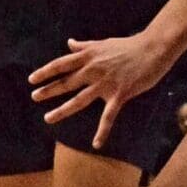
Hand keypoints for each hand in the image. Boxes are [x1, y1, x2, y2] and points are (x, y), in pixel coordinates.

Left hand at [29, 31, 171, 147]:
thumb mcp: (102, 43)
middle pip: (66, 83)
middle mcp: (92, 71)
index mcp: (87, 57)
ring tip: (47, 118)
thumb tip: (69, 42)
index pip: (60, 65)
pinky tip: (96, 144)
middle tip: (34, 97)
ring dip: (62, 110)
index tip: (31, 79)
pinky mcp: (120, 95)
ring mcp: (105, 84)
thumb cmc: (128, 45)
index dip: (45, 72)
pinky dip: (102, 131)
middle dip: (48, 90)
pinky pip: (108, 116)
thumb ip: (84, 46)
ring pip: (79, 100)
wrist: (154, 49)